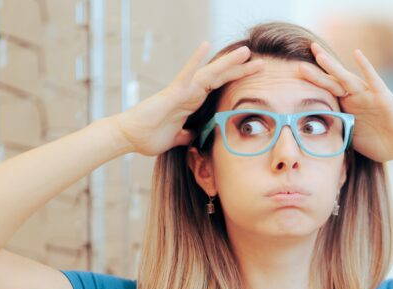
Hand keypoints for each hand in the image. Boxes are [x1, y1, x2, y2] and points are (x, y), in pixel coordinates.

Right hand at [112, 41, 265, 155]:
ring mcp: (182, 90)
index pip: (220, 89)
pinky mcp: (172, 92)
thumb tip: (196, 137)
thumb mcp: (177, 139)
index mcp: (192, 103)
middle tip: (262, 63)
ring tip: (246, 52)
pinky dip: (196, 60)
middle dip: (242, 71)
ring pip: (210, 73)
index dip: (237, 83)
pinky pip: (186, 73)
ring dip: (228, 63)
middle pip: (221, 78)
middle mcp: (190, 93)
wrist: (129, 137)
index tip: (256, 79)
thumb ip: (187, 135)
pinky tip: (206, 45)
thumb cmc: (149, 137)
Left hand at [299, 42, 392, 162]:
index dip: (310, 88)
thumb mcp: (351, 140)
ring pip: (346, 78)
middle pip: (331, 82)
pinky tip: (356, 54)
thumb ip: (336, 135)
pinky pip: (373, 79)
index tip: (290, 81)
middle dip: (315, 72)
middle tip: (297, 62)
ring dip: (332, 66)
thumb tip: (313, 144)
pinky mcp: (383, 96)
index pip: (325, 95)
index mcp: (347, 108)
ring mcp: (368, 95)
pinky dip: (365, 66)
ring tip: (318, 54)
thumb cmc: (381, 143)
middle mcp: (356, 98)